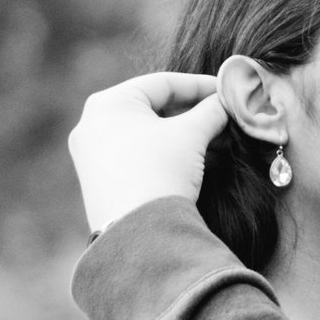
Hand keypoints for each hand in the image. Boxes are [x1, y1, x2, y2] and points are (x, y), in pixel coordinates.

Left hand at [68, 70, 227, 235]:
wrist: (139, 236)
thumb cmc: (161, 172)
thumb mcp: (192, 134)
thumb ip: (212, 111)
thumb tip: (226, 104)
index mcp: (108, 103)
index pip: (163, 83)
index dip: (201, 86)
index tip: (228, 92)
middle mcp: (91, 125)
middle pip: (153, 108)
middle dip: (193, 113)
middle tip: (224, 118)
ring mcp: (91, 156)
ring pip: (146, 134)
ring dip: (183, 135)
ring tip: (216, 141)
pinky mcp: (99, 182)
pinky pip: (137, 156)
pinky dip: (165, 154)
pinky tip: (194, 162)